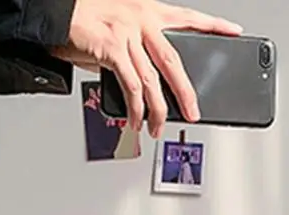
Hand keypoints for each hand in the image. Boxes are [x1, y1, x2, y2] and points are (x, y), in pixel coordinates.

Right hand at [53, 0, 241, 137]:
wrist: (55, 11)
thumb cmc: (83, 19)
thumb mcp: (117, 27)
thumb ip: (134, 50)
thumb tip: (143, 83)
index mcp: (148, 11)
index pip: (189, 17)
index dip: (213, 25)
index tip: (233, 31)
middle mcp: (142, 19)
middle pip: (174, 61)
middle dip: (186, 92)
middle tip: (193, 113)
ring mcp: (127, 34)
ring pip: (152, 80)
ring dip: (157, 110)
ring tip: (157, 128)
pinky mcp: (112, 48)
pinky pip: (131, 86)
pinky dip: (136, 108)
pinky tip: (136, 121)